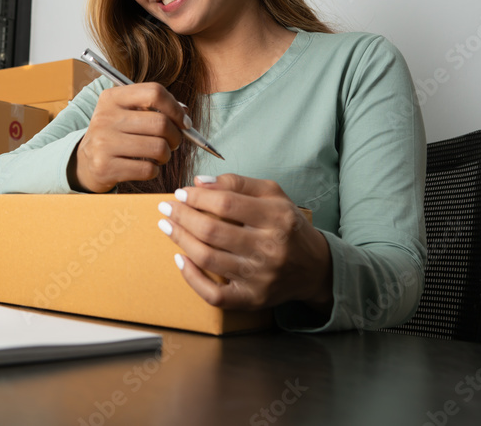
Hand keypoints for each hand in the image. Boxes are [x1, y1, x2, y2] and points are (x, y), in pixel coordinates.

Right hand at [69, 83, 188, 192]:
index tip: (183, 122)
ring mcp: (103, 142)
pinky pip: (147, 169)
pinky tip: (145, 166)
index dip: (175, 108)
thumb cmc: (116, 135)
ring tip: (159, 155)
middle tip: (173, 142)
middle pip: (160, 123)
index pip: (154, 92)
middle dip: (176, 136)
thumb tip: (184, 114)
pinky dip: (154, 170)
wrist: (85, 161)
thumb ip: (155, 108)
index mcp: (112, 98)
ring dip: (166, 155)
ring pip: (158, 148)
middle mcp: (105, 117)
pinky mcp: (105, 166)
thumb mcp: (127, 113)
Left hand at [159, 174, 332, 312]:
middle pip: (212, 231)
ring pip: (208, 259)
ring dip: (180, 240)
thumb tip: (199, 181)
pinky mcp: (252, 299)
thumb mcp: (273, 195)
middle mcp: (270, 249)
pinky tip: (180, 259)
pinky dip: (191, 278)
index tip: (181, 193)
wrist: (314, 268)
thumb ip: (238, 183)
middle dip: (182, 217)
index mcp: (277, 218)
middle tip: (166, 207)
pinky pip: (215, 295)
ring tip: (166, 226)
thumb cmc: (287, 226)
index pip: (226, 204)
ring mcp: (260, 277)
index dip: (198, 197)